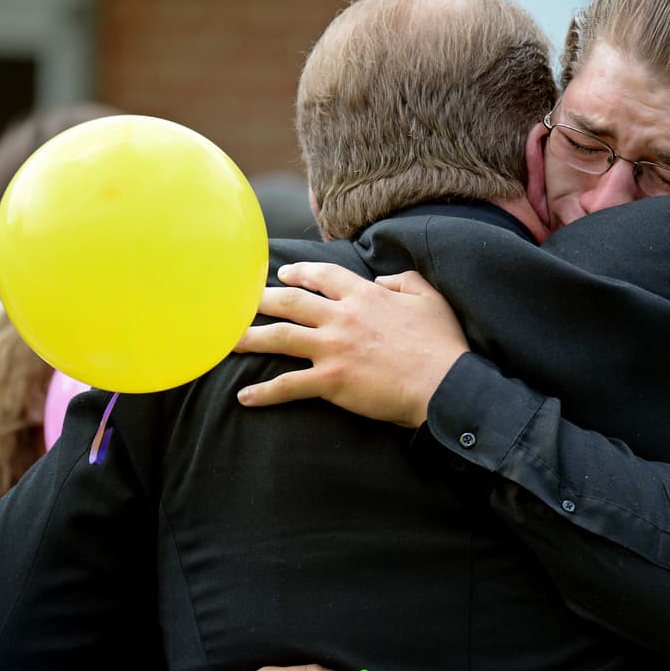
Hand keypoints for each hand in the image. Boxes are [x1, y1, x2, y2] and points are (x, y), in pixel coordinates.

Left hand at [236, 262, 469, 427]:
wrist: (443, 383)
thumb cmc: (441, 344)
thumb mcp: (429, 298)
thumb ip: (403, 280)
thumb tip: (382, 279)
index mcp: (365, 296)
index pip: (323, 275)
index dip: (300, 272)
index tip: (284, 274)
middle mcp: (342, 317)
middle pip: (291, 302)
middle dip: (261, 300)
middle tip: (240, 302)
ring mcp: (333, 348)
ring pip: (280, 337)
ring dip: (250, 338)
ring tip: (226, 341)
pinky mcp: (331, 381)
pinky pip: (289, 386)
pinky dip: (264, 392)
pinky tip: (244, 397)